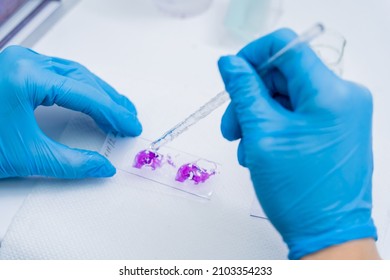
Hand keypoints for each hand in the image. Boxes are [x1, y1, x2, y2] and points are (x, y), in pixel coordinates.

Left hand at [0, 46, 140, 178]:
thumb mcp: (27, 157)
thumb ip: (72, 164)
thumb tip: (102, 167)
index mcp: (26, 78)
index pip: (84, 93)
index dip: (112, 111)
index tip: (130, 124)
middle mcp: (24, 62)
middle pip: (82, 78)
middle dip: (110, 99)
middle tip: (129, 116)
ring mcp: (19, 62)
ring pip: (73, 72)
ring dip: (98, 91)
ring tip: (117, 107)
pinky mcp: (16, 68)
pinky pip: (59, 73)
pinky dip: (80, 88)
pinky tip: (90, 98)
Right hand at [218, 29, 376, 258]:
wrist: (327, 233)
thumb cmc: (299, 191)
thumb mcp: (262, 134)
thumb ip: (243, 92)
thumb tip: (230, 64)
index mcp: (331, 93)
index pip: (287, 46)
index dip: (253, 56)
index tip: (232, 75)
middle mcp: (343, 98)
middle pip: (284, 75)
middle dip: (251, 96)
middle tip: (232, 125)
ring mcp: (341, 115)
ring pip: (286, 97)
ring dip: (258, 116)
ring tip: (246, 146)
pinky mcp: (334, 129)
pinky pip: (297, 114)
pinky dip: (273, 127)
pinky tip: (261, 150)